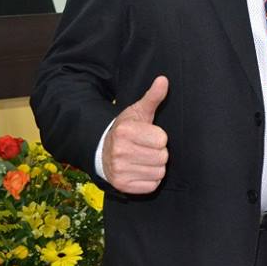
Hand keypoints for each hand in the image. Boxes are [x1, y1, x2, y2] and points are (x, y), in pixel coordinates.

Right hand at [103, 76, 169, 193]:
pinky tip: (139, 169)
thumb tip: (164, 80)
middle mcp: (119, 151)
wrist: (103, 151)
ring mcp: (119, 170)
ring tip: (143, 158)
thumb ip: (153, 97)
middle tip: (146, 148)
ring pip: (159, 172)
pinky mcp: (122, 185)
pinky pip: (152, 185)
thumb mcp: (139, 112)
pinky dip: (149, 179)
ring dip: (155, 166)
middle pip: (162, 157)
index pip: (162, 139)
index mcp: (125, 131)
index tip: (148, 135)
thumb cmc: (127, 130)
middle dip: (158, 152)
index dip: (159, 137)